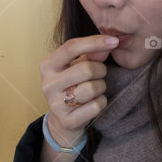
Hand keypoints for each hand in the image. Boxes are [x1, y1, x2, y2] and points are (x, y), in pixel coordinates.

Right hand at [40, 33, 118, 147]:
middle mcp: (48, 84)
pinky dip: (100, 102)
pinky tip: (93, 102)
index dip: (95, 42)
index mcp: (47, 65)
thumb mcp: (76, 65)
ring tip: (95, 88)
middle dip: (100, 70)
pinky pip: (95, 106)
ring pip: (92, 88)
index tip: (114, 41)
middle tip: (100, 74)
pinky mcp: (67, 120)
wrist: (63, 118)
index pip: (71, 47)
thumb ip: (92, 54)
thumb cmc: (72, 85)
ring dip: (101, 87)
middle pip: (86, 69)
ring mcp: (56, 104)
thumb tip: (109, 44)